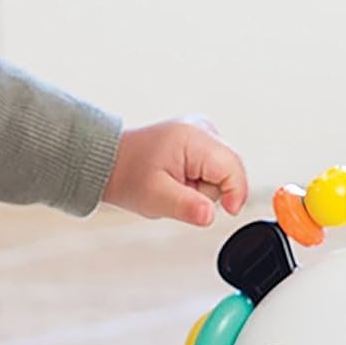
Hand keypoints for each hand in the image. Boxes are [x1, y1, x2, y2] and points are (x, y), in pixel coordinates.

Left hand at [102, 117, 247, 225]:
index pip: (233, 168)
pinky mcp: (199, 140)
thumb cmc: (127, 174)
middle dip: (210, 190)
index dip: (235, 194)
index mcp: (194, 138)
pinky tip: (178, 179)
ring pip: (223, 171)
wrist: (110, 162)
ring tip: (175, 185)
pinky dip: (199, 179)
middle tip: (180, 193)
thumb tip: (210, 216)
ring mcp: (201, 132)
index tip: (227, 212)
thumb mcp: (155, 197)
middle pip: (231, 170)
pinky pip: (213, 168)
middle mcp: (202, 129)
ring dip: (203, 187)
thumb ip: (186, 207)